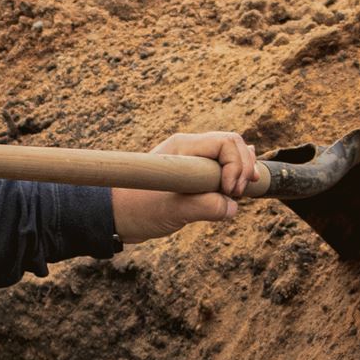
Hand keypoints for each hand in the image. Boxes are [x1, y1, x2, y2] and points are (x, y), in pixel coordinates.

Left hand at [112, 131, 257, 242]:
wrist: (115, 215)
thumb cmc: (138, 209)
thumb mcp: (173, 211)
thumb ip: (206, 207)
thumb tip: (233, 207)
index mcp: (184, 147)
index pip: (227, 143)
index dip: (237, 166)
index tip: (230, 192)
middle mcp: (190, 149)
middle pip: (232, 145)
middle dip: (243, 167)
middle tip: (237, 194)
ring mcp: (192, 161)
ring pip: (229, 156)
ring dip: (240, 172)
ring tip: (239, 192)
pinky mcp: (192, 177)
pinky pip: (220, 168)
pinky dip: (233, 175)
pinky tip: (240, 184)